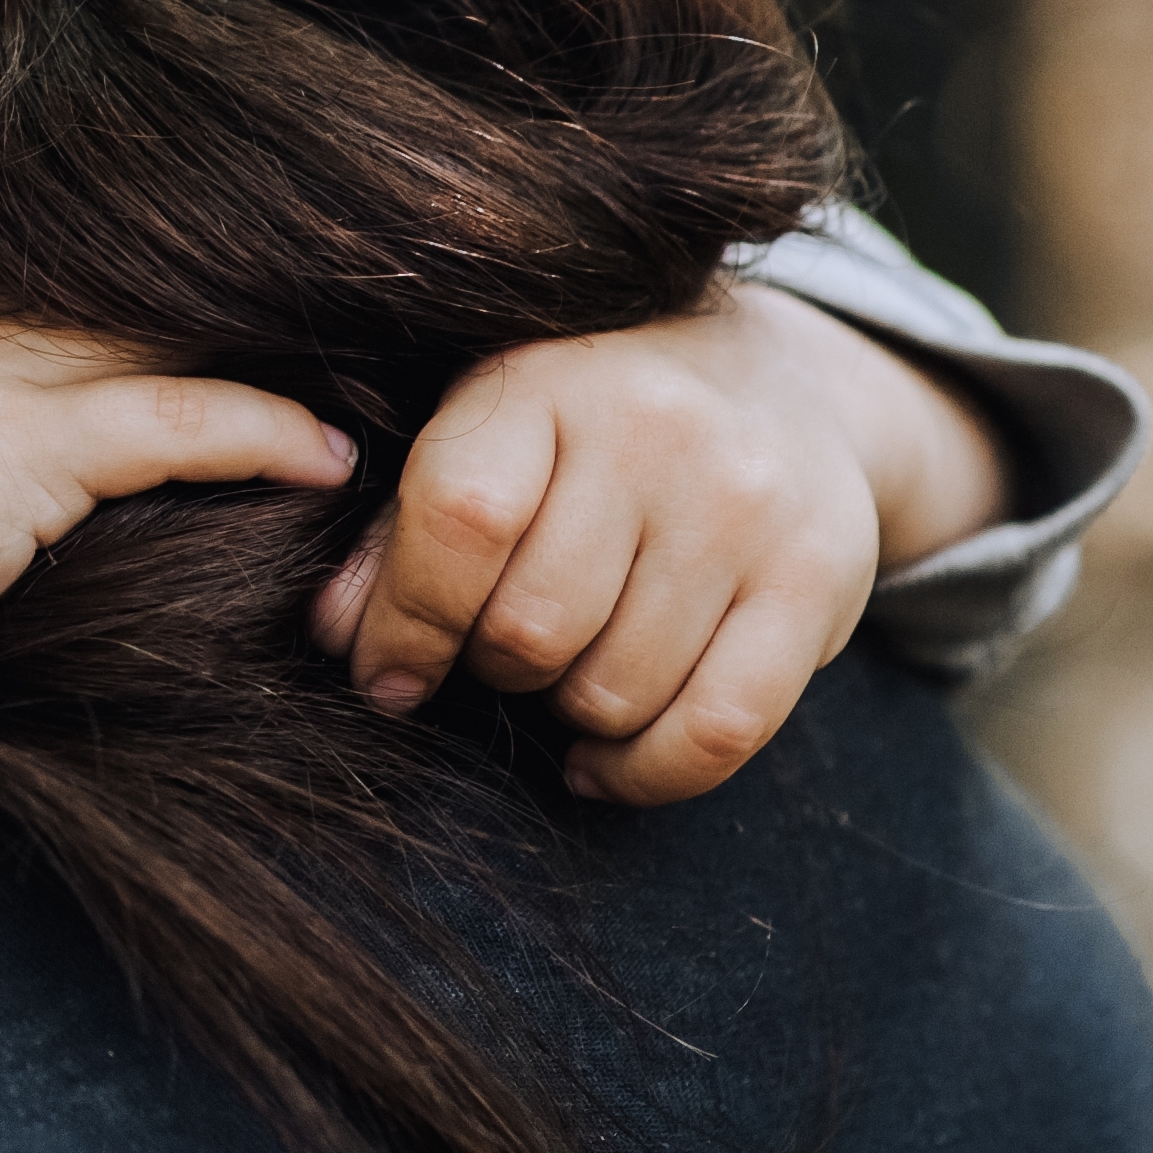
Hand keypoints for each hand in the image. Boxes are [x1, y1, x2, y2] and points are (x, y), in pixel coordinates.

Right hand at [0, 256, 358, 732]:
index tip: (185, 262)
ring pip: (166, 323)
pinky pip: (187, 416)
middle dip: (208, 277)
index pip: (17, 237)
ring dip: (267, 345)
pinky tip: (326, 457)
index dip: (110, 252)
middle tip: (312, 290)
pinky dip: (268, 433)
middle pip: (107, 264)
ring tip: (352, 364)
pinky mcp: (31, 445)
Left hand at [314, 283, 1010, 803]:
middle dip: (496, 668)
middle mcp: (657, 430)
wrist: (778, 378)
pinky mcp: (819, 581)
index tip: (387, 674)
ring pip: (618, 691)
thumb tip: (333, 636)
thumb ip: (401, 529)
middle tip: (502, 652)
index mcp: (546, 379)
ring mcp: (748, 507)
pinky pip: (718, 732)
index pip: (461, 520)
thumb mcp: (487, 429)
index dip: (407, 622)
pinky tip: (603, 758)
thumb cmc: (589, 417)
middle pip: (536, 627)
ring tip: (568, 671)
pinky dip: (644, 773)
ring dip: (571, 714)